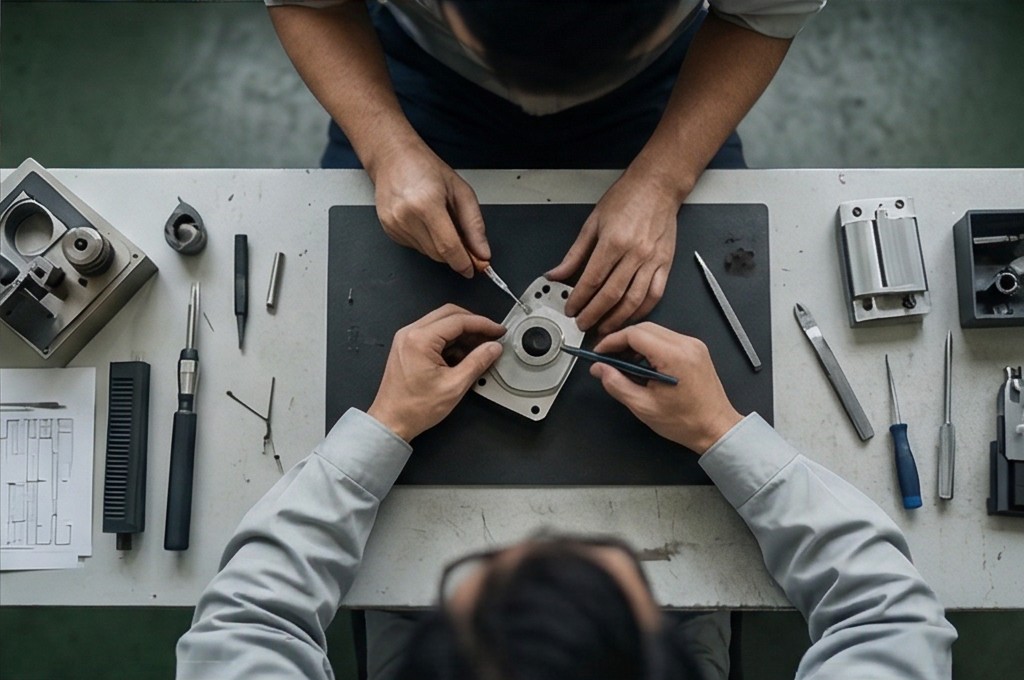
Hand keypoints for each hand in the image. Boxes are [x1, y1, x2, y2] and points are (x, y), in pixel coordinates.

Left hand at [368, 304, 504, 441]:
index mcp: (420, 339)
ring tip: (480, 348)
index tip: (498, 331)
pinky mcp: (407, 346)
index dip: (483, 324)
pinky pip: (433, 334)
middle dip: (473, 323)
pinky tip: (464, 355)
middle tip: (491, 335)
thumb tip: (493, 348)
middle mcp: (410, 333)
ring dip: (462, 332)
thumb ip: (477, 362)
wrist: (391, 421)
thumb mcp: (454, 386)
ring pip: (441, 323)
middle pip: (449, 314)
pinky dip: (451, 341)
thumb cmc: (415, 408)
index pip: (458, 320)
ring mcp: (407, 339)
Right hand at [371, 141, 489, 278]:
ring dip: (440, 246)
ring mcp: (394, 224)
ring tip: (441, 221)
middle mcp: (406, 216)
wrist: (393, 158)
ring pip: (427, 253)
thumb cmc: (425, 168)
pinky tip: (426, 221)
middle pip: (438, 254)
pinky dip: (426, 241)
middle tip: (465, 242)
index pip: (448, 247)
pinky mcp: (389, 230)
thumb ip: (474, 225)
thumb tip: (482, 251)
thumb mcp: (460, 191)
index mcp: (426, 203)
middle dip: (455, 254)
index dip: (463, 263)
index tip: (473, 268)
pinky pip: (416, 247)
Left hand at [547, 173, 680, 333]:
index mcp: (614, 242)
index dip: (578, 300)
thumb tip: (557, 273)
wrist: (658, 186)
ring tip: (603, 328)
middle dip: (593, 315)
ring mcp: (652, 261)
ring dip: (616, 319)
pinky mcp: (665, 264)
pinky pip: (654, 295)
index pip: (591, 281)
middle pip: (611, 295)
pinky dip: (641, 311)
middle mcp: (634, 253)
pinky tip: (629, 318)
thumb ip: (575, 254)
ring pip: (633, 301)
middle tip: (582, 324)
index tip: (570, 309)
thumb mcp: (593, 223)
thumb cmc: (627, 198)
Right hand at [589, 323, 741, 453]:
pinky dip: (650, 347)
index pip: (634, 334)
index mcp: (674, 356)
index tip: (599, 353)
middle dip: (622, 340)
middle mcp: (686, 345)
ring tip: (624, 364)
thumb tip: (599, 369)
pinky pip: (667, 339)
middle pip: (644, 328)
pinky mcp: (696, 350)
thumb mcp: (643, 406)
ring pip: (655, 332)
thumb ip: (617, 384)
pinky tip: (643, 365)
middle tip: (607, 358)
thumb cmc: (685, 422)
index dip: (612, 341)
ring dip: (636, 343)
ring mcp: (693, 345)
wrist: (716, 428)